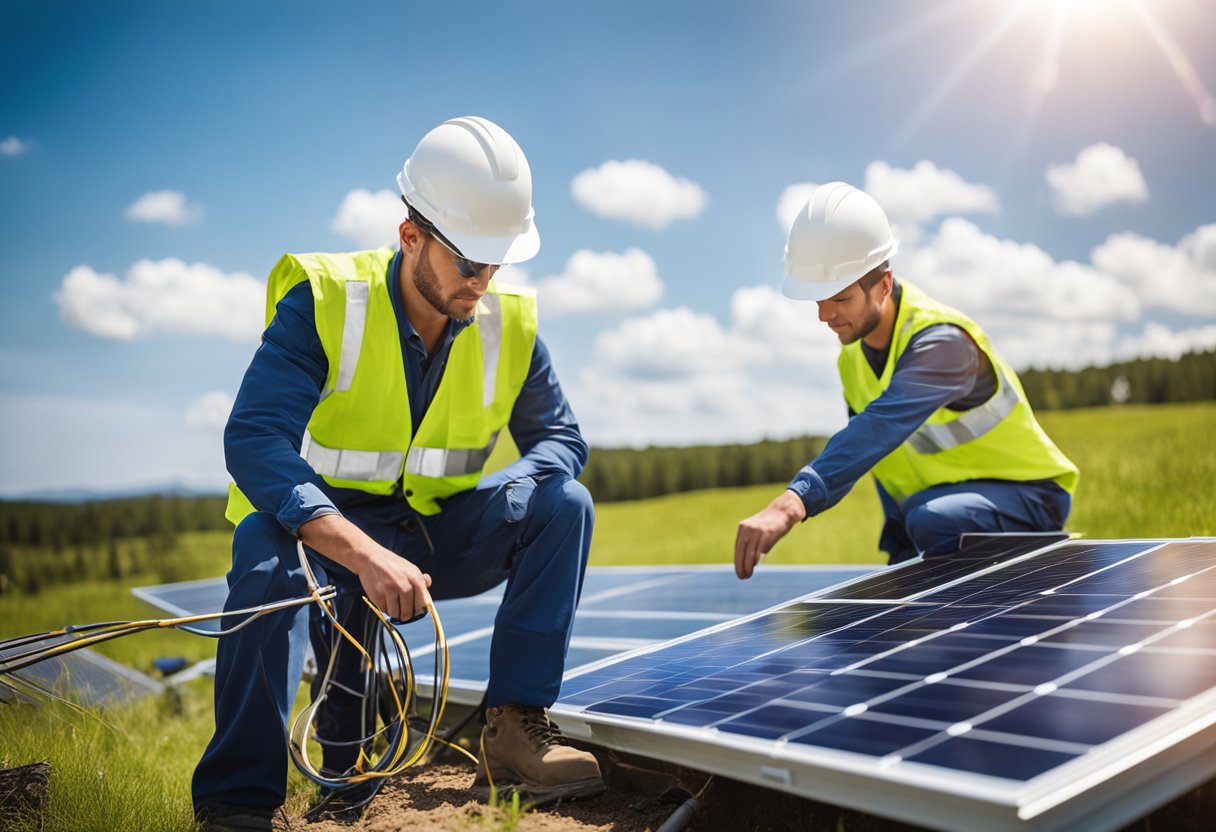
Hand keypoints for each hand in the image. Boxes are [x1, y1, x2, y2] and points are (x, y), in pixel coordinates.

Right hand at [299, 513, 432, 618]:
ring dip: (393, 611)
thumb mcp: (406, 566)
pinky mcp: (379, 593)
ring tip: (387, 599)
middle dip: (406, 612)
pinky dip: (382, 608)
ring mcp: (394, 589)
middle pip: (412, 611)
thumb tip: (428, 583)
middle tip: (398, 606)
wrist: (364, 554)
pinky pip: (385, 610)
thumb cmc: (386, 562)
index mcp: (415, 576)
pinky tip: (379, 596)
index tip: (414, 611)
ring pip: (398, 613)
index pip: (425, 603)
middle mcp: (407, 582)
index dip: (420, 610)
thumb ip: (418, 577)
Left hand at [734, 490, 805, 579]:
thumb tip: (750, 561)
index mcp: (743, 527)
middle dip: (740, 565)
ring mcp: (758, 530)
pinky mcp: (768, 532)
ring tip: (748, 574)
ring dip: (748, 565)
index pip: (737, 548)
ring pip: (750, 552)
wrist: (783, 511)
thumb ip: (751, 542)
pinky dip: (757, 558)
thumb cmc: (771, 524)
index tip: (739, 571)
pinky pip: (761, 548)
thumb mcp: (757, 530)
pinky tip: (755, 565)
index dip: (737, 561)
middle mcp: (748, 528)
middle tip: (742, 576)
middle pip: (741, 551)